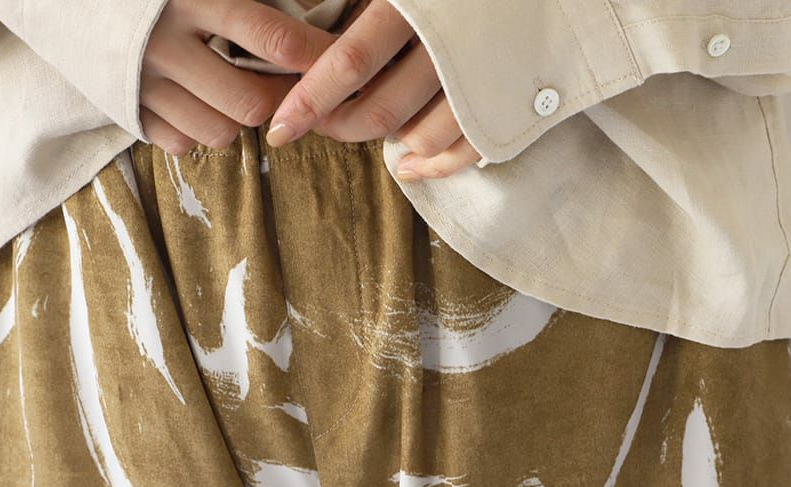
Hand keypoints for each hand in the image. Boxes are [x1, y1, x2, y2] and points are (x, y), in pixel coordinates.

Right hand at [140, 0, 336, 154]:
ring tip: (235, 89)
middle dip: (278, 98)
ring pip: (221, 132)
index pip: (273, 38)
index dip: (314, 55)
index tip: (339, 60)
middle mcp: (166, 44)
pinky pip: (183, 143)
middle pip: (251, 103)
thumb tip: (311, 8)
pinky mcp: (125, 110)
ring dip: (238, 118)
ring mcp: (142, 83)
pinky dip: (197, 129)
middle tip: (287, 84)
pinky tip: (198, 101)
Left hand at [266, 0, 481, 179]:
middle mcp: (449, 48)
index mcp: (418, 2)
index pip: (350, 63)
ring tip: (365, 125)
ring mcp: (482, 82)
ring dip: (384, 143)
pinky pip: (463, 154)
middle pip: (379, 111)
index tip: (281, 127)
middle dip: (339, 126)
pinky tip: (409, 164)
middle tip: (319, 123)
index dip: (309, 100)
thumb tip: (306, 17)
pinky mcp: (509, 106)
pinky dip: (432, 166)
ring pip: (418, 137)